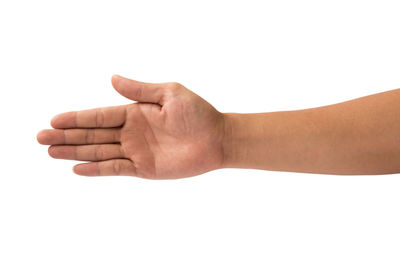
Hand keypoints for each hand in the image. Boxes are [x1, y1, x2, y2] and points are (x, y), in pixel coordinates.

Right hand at [37, 75, 225, 178]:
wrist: (217, 138)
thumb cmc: (197, 113)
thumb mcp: (169, 93)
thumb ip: (139, 89)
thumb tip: (112, 78)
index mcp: (135, 113)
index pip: (99, 116)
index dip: (77, 118)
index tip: (54, 119)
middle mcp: (131, 133)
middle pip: (93, 134)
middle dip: (67, 135)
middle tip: (41, 137)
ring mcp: (136, 151)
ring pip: (99, 152)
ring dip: (75, 151)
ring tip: (51, 151)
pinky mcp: (144, 169)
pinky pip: (116, 169)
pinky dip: (97, 169)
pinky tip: (78, 167)